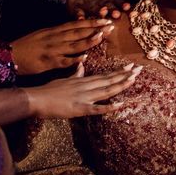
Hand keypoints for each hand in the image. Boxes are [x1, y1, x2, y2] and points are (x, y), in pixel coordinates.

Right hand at [11, 19, 114, 74]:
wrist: (9, 55)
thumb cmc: (26, 47)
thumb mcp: (42, 35)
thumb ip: (57, 34)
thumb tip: (72, 32)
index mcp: (53, 31)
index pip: (75, 24)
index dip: (91, 22)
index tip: (104, 19)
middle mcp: (54, 38)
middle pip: (78, 31)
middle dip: (95, 28)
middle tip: (110, 24)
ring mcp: (52, 50)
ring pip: (73, 44)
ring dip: (88, 40)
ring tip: (101, 36)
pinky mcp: (48, 62)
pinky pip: (63, 61)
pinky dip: (74, 59)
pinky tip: (85, 58)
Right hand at [27, 62, 141, 118]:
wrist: (36, 98)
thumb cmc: (48, 90)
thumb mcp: (64, 79)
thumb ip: (75, 74)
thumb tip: (82, 65)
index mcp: (82, 80)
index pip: (104, 75)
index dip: (118, 71)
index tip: (130, 66)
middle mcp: (86, 86)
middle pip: (108, 80)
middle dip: (125, 75)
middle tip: (139, 69)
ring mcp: (83, 97)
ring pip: (106, 90)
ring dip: (120, 85)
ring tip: (133, 79)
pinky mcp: (79, 108)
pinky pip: (97, 108)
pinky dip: (109, 107)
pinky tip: (120, 105)